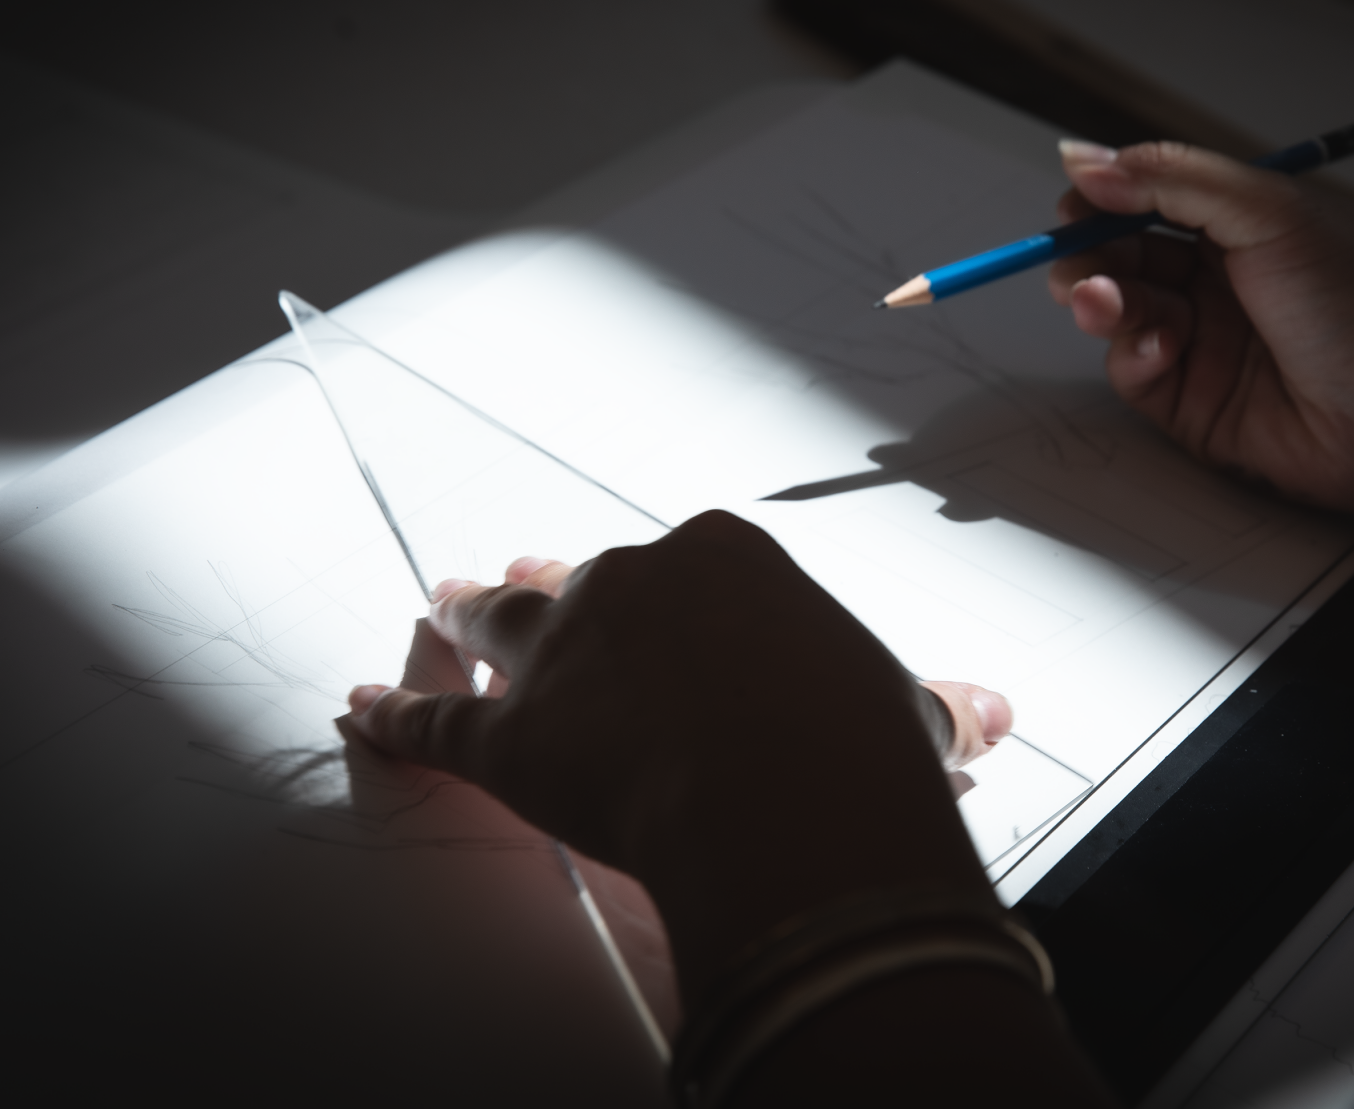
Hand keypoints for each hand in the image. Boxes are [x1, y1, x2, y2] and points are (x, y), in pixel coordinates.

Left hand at [344, 511, 998, 1002]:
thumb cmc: (850, 738)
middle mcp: (631, 587)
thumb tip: (989, 711)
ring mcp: (562, 657)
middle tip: (519, 577)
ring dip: (466, 617)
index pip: (678, 568)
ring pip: (498, 625)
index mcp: (721, 560)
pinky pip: (436, 720)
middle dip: (550, 583)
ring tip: (443, 601)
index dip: (660, 592)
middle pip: (578, 579)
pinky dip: (396, 716)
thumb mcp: (903, 708)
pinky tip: (364, 709)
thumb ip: (931, 703)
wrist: (787, 793)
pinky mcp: (509, 737)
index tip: (656, 603)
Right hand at [1051, 140, 1353, 597]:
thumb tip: (1083, 155)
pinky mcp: (1194, 406)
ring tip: (1103, 299)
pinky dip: (1131, 353)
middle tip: (1075, 255)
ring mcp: (1206, 344)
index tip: (1076, 199)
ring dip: (1100, 300)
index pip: (1151, 199)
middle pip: (1122, 255)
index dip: (1106, 197)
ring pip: (1118, 313)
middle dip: (1088, 252)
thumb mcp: (1269, 211)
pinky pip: (1133, 374)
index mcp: (1245, 223)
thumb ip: (1170, 179)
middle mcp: (1222, 281)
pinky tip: (1160, 345)